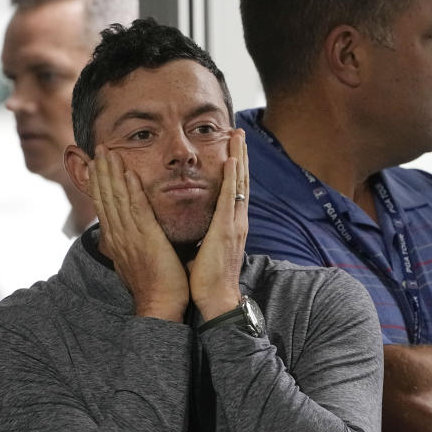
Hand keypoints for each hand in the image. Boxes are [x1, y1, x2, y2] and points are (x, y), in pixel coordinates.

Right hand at [90, 145, 189, 320]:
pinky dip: (132, 190)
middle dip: (101, 172)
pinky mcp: (147, 238)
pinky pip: (137, 209)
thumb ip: (130, 245)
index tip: (93, 165)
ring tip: (108, 152)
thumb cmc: (154, 287)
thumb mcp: (136, 261)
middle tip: (98, 149)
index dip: (98, 184)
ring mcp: (131, 236)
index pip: (104, 206)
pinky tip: (129, 173)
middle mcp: (119, 236)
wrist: (160, 306)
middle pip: (106, 198)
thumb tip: (125, 238)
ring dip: (112, 173)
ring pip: (117, 199)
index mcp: (117, 240)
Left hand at [188, 129, 248, 320]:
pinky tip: (232, 160)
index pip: (234, 190)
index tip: (233, 148)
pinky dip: (232, 178)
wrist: (216, 300)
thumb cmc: (207, 279)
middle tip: (239, 131)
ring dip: (239, 158)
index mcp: (230, 226)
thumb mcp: (204, 249)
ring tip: (238, 135)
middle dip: (241, 155)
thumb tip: (190, 227)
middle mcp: (236, 221)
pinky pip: (229, 199)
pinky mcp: (226, 231)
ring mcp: (234, 225)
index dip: (235, 168)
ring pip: (238, 184)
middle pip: (240, 181)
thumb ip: (202, 235)